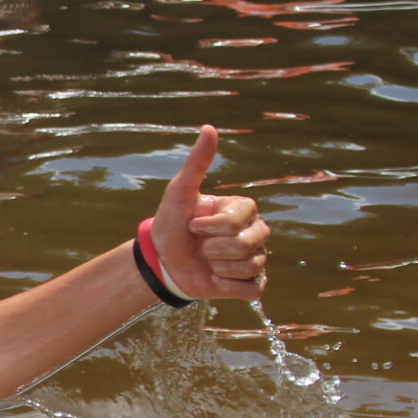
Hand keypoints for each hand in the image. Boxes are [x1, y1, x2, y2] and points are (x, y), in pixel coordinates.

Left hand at [150, 125, 269, 299]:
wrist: (161, 261)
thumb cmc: (170, 224)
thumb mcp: (179, 193)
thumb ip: (197, 163)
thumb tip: (209, 128)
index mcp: (244, 209)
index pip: (237, 221)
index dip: (210, 227)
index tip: (193, 225)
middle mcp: (256, 231)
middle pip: (246, 245)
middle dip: (212, 248)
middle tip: (199, 246)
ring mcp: (257, 258)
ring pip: (248, 266)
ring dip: (217, 266)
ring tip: (206, 261)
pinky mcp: (251, 284)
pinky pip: (252, 289)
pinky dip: (227, 286)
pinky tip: (215, 278)